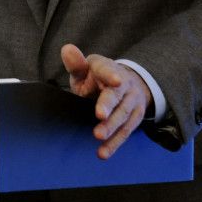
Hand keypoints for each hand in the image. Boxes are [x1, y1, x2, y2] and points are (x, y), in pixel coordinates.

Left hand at [61, 43, 150, 159]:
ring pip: (124, 115)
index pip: (108, 70)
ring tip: (98, 137)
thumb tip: (66, 49)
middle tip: (100, 116)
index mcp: (107, 69)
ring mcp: (132, 101)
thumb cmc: (97, 78)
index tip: (115, 80)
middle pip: (117, 95)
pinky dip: (115, 143)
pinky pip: (126, 131)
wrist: (127, 83)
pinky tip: (103, 152)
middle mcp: (123, 84)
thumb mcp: (86, 69)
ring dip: (112, 127)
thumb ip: (76, 64)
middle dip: (110, 105)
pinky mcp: (135, 117)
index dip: (111, 75)